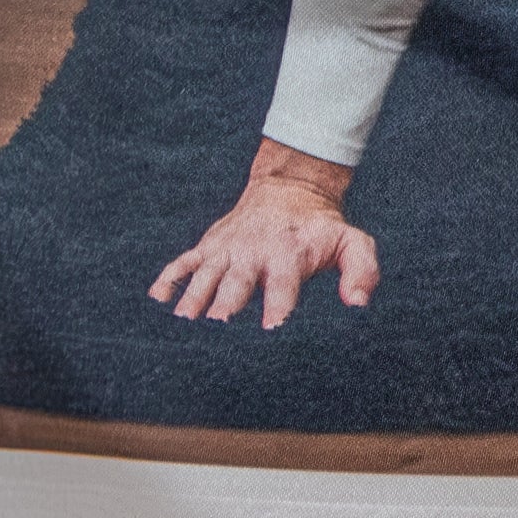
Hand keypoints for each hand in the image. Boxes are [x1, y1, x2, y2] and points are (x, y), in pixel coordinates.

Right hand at [150, 140, 379, 327]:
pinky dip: (169, 278)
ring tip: (181, 322)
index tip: (271, 329)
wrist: (289, 188)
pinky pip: (184, 262)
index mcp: (288, 254)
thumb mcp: (351, 242)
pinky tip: (156, 300)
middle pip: (237, 283)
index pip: (283, 284)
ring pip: (206, 276)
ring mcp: (227, 249)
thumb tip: (358, 303)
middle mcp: (253, 252)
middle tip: (217, 328)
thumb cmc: (321, 228)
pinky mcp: (209, 247)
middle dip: (227, 305)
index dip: (278, 306)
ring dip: (194, 298)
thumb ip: (362, 270)